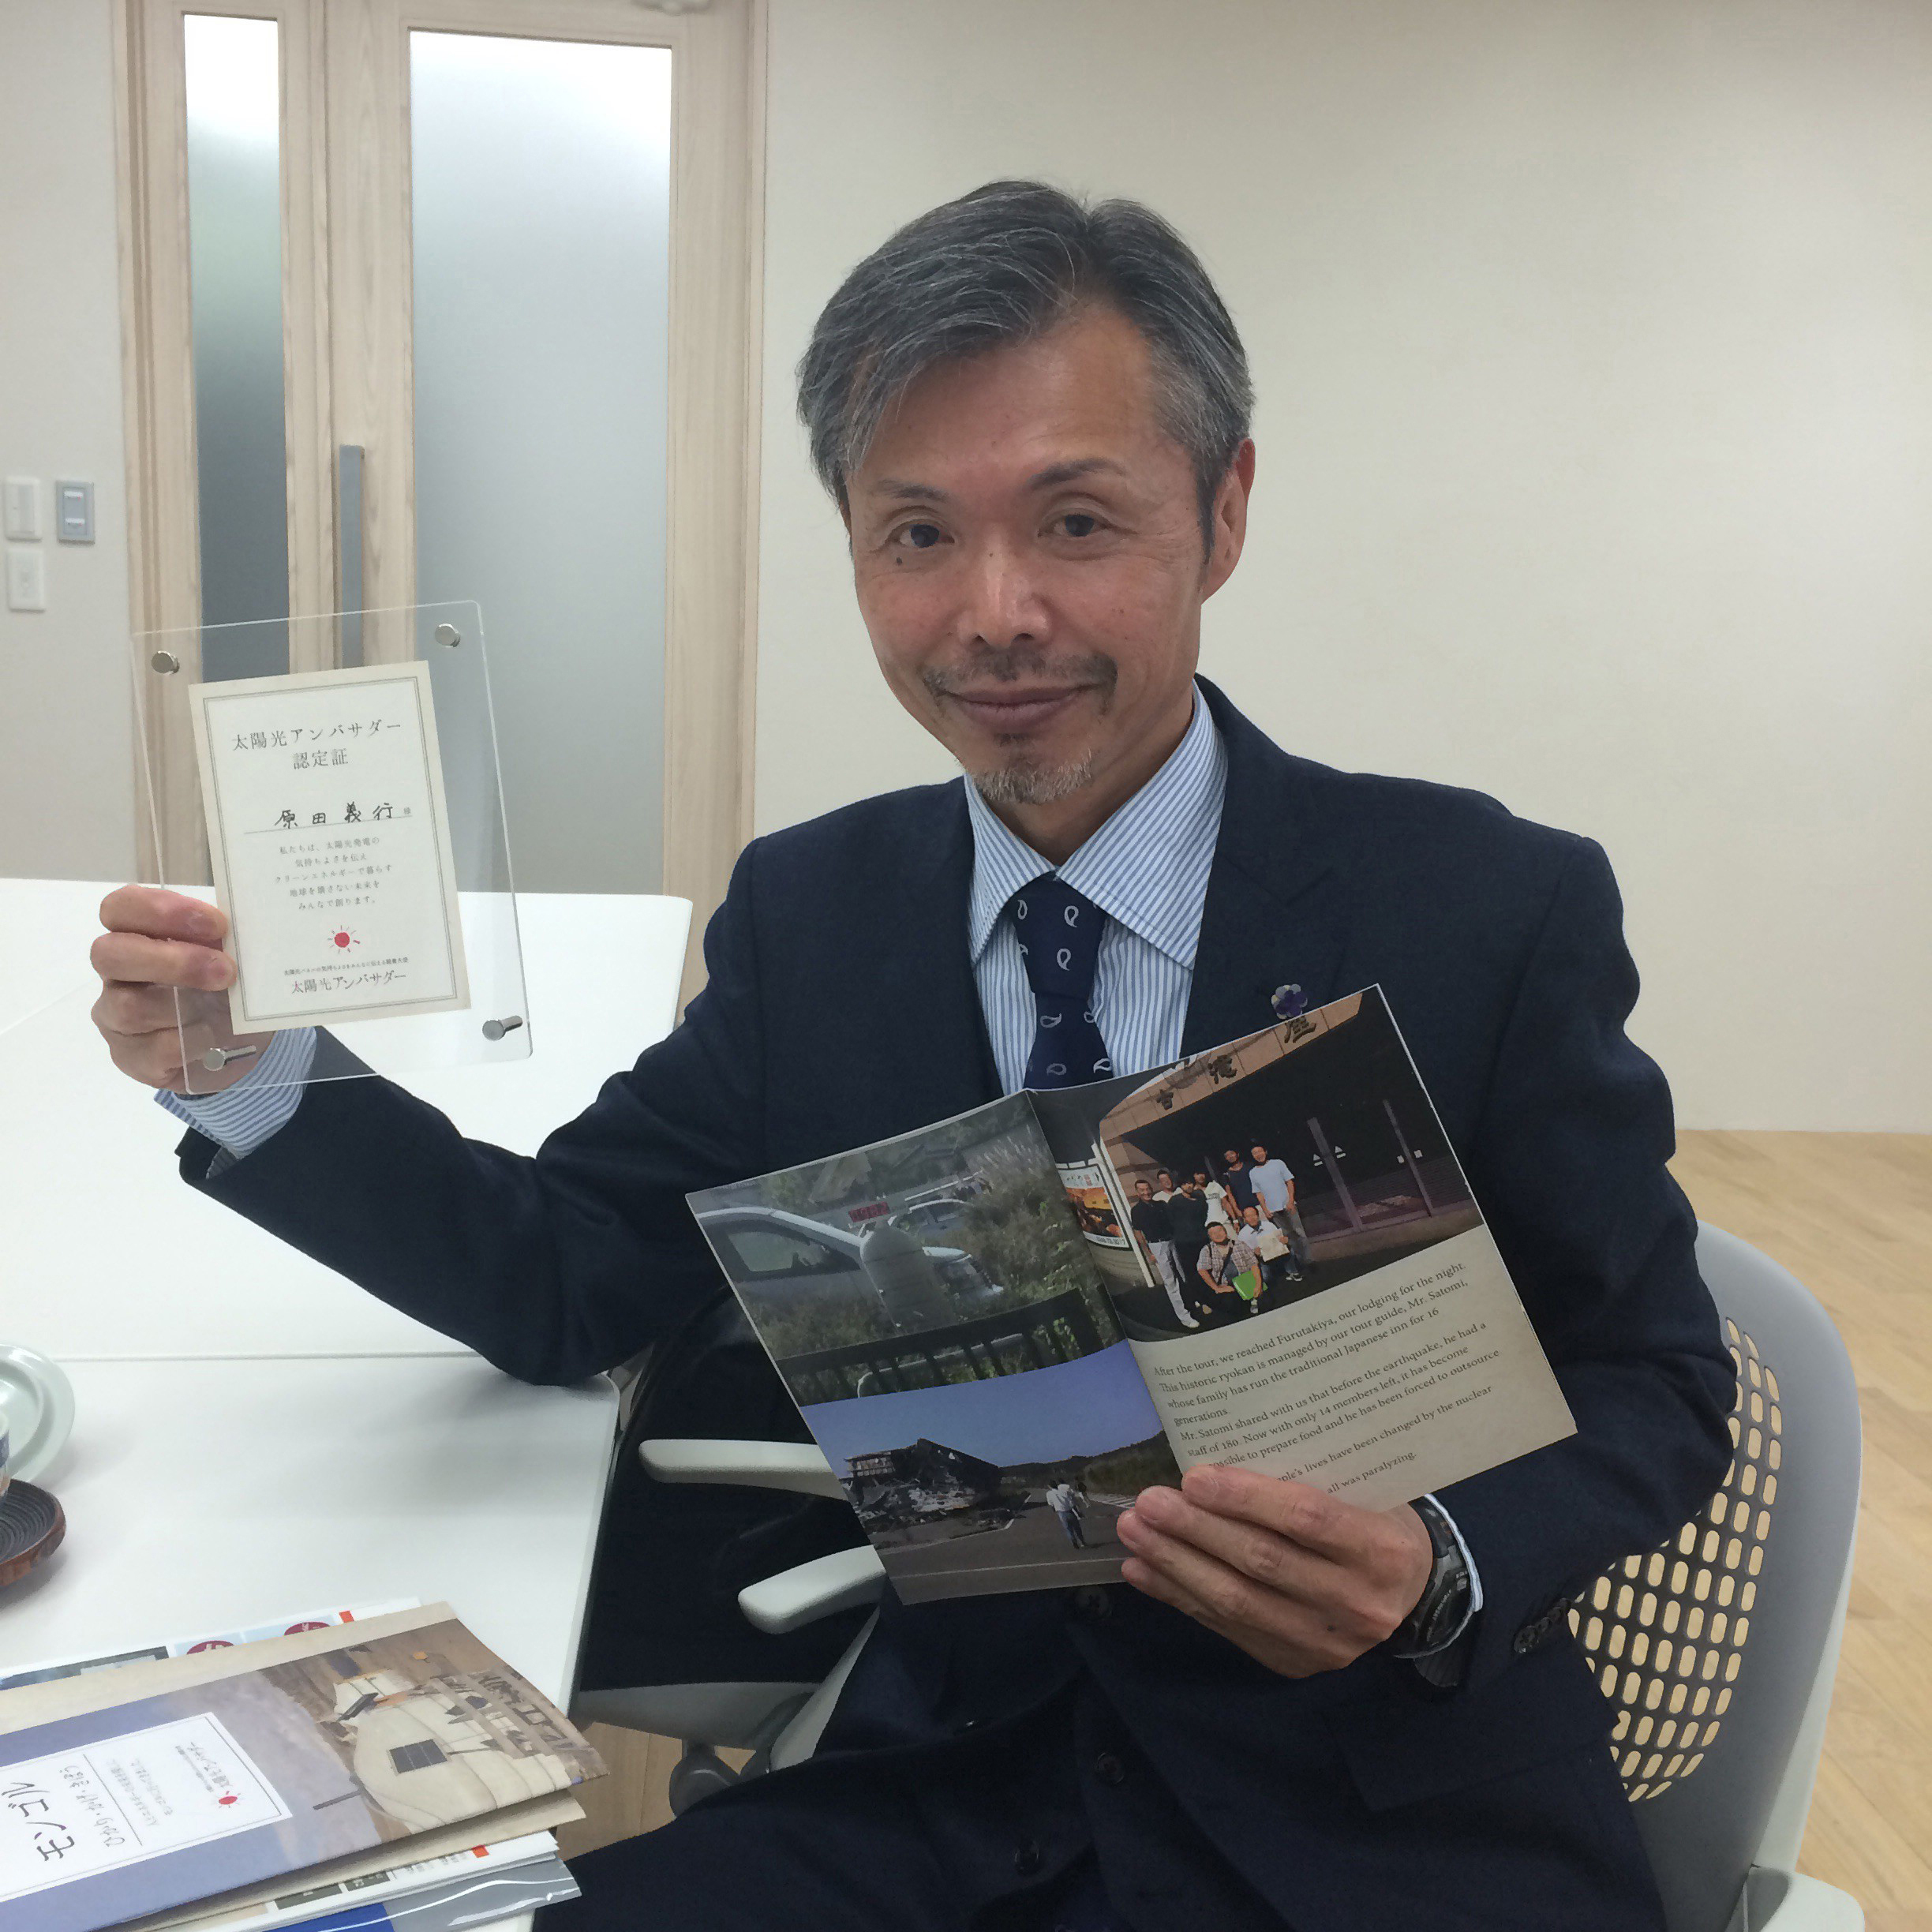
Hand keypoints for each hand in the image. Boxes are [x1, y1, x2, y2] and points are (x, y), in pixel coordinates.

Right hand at [90, 886, 256, 1093]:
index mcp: (134, 935)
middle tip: (225, 968)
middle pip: (108, 955)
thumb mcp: (226, 952)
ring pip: (127, 1006)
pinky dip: (188, 1041)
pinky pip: (151, 1049)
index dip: (160, 911)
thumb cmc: (221, 982)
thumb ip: (225, 937)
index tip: (216, 924)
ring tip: (224, 1002)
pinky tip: (213, 1036)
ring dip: (181, 1002)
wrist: (232, 1041)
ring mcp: (116, 1017)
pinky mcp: (131, 1057)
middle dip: (170, 959)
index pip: (119, 908)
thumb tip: (253, 926)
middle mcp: (117, 974)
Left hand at [1115, 1464, 1433, 1678]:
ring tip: (1135, 1532)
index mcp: (1382, 1549)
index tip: (1194, 1477)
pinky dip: (1179, 1597)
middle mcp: (1357, 1603)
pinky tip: (1144, 1571)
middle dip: (1196, 1530)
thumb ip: (1308, 1479)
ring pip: (1237, 1601)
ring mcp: (1325, 1642)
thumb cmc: (1376, 1522)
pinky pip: (1227, 1628)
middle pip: (1263, 1562)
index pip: (1307, 1519)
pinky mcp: (1294, 1664)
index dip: (1247, 1498)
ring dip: (1175, 1564)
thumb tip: (1218, 1458)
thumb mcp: (1364, 1491)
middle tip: (1149, 1502)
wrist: (1411, 1595)